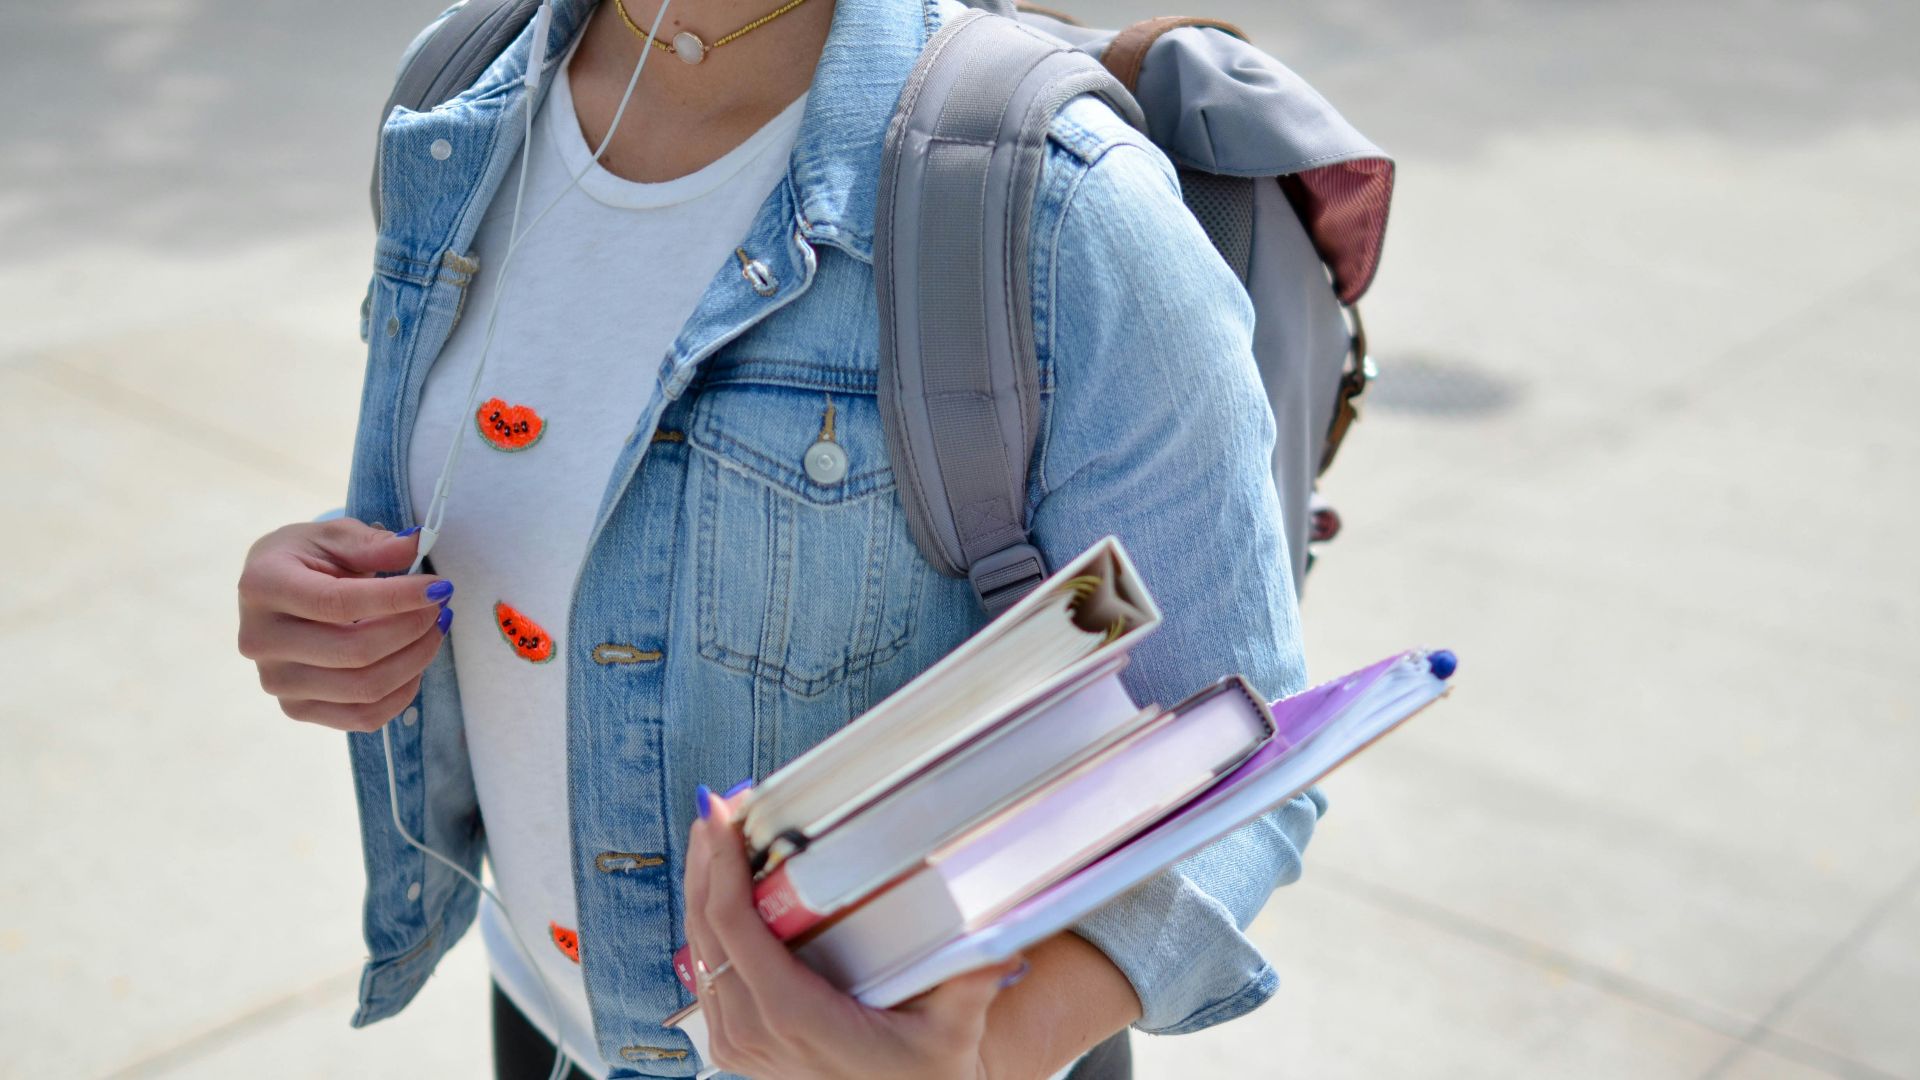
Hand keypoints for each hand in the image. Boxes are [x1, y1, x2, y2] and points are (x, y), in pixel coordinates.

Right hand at [236, 519, 453, 731]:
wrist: (273, 592)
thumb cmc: (306, 559)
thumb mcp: (333, 536)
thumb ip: (373, 543)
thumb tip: (415, 545)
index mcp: (262, 587)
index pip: (338, 602)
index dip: (396, 598)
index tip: (439, 588)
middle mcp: (260, 640)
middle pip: (355, 652)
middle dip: (413, 629)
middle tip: (440, 608)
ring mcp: (276, 681)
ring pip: (364, 689)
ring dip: (415, 660)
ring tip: (433, 631)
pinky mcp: (296, 709)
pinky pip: (362, 717)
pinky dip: (401, 693)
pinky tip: (414, 663)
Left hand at [684, 791, 1024, 1079]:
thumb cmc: (923, 1079)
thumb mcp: (952, 1031)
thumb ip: (971, 983)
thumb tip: (1000, 938)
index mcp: (793, 1017)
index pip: (735, 928)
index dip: (721, 865)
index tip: (722, 814)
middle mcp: (753, 1033)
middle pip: (706, 929)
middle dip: (706, 861)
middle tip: (717, 806)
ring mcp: (740, 1044)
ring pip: (700, 951)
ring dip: (703, 889)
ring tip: (716, 834)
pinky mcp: (738, 1046)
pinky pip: (708, 975)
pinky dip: (709, 925)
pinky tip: (720, 891)